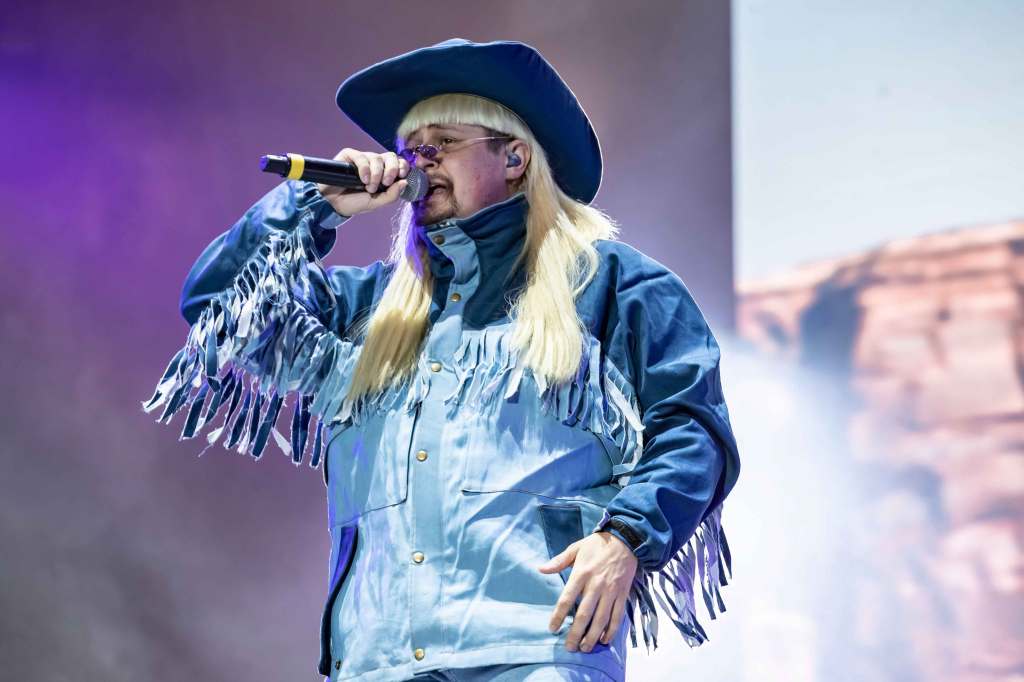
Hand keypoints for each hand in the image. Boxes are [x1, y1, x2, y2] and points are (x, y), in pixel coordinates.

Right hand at [315, 148, 410, 217]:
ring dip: (376, 174)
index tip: (402, 175)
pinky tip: (363, 179)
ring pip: (376, 157)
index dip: (403, 166)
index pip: (398, 163)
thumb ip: (391, 195)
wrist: (333, 204)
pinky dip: (365, 168)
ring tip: (369, 187)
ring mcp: (362, 159)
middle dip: (392, 169)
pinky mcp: (349, 156)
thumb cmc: (354, 203)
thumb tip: (405, 182)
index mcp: (383, 173)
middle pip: (390, 156)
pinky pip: (361, 156)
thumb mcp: (376, 203)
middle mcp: (374, 164)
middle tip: (386, 182)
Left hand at [537, 531, 637, 651]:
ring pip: (601, 619)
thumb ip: (559, 561)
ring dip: (592, 636)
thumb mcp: (576, 548)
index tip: (552, 628)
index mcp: (581, 573)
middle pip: (584, 614)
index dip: (558, 615)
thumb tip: (540, 569)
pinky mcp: (622, 594)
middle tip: (569, 647)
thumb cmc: (597, 545)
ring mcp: (611, 591)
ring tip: (584, 648)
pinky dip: (611, 630)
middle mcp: (596, 585)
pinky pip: (617, 616)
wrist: (626, 540)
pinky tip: (604, 640)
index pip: (567, 599)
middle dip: (575, 634)